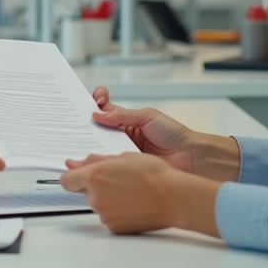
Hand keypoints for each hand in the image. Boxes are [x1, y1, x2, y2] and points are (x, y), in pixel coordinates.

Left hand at [60, 153, 220, 235]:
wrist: (173, 197)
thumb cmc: (154, 175)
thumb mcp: (124, 157)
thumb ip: (96, 160)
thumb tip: (76, 163)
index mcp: (94, 176)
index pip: (67, 180)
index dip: (73, 177)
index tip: (79, 176)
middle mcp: (95, 196)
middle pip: (84, 192)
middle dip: (95, 186)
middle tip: (116, 180)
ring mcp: (104, 214)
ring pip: (97, 204)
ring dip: (107, 198)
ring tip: (129, 191)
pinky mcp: (114, 227)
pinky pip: (109, 217)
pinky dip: (116, 211)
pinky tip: (132, 204)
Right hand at [87, 87, 239, 180]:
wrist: (190, 157)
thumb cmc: (174, 134)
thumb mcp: (147, 116)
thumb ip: (122, 115)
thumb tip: (98, 113)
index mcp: (127, 119)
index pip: (104, 108)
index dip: (95, 103)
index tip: (91, 99)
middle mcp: (122, 134)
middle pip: (96, 127)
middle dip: (86, 123)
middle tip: (77, 121)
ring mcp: (122, 151)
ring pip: (99, 145)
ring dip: (90, 142)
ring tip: (82, 138)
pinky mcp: (124, 167)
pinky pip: (108, 162)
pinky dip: (100, 160)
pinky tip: (94, 157)